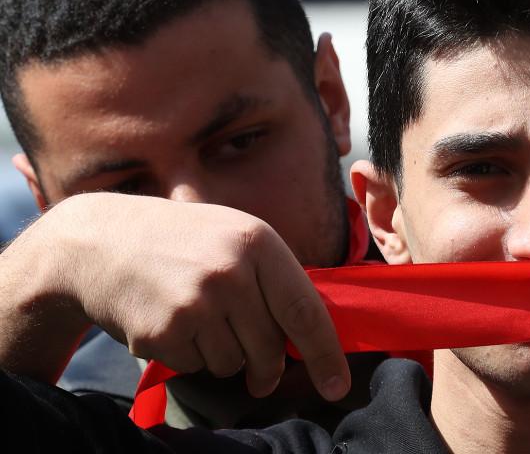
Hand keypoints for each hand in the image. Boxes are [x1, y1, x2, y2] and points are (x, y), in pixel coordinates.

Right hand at [0, 192, 349, 400]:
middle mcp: (230, 272)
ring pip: (234, 363)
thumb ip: (273, 278)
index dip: (326, 354)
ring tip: (197, 317)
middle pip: (271, 348)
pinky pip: (196, 367)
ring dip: (221, 354)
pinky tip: (170, 321)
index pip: (305, 310)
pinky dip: (188, 355)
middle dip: (267, 365)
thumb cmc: (182, 240)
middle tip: (256, 362)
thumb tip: (309, 339)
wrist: (100, 241)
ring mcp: (195, 303)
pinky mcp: (162, 331)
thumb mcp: (234, 234)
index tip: (339, 386)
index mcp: (257, 242)